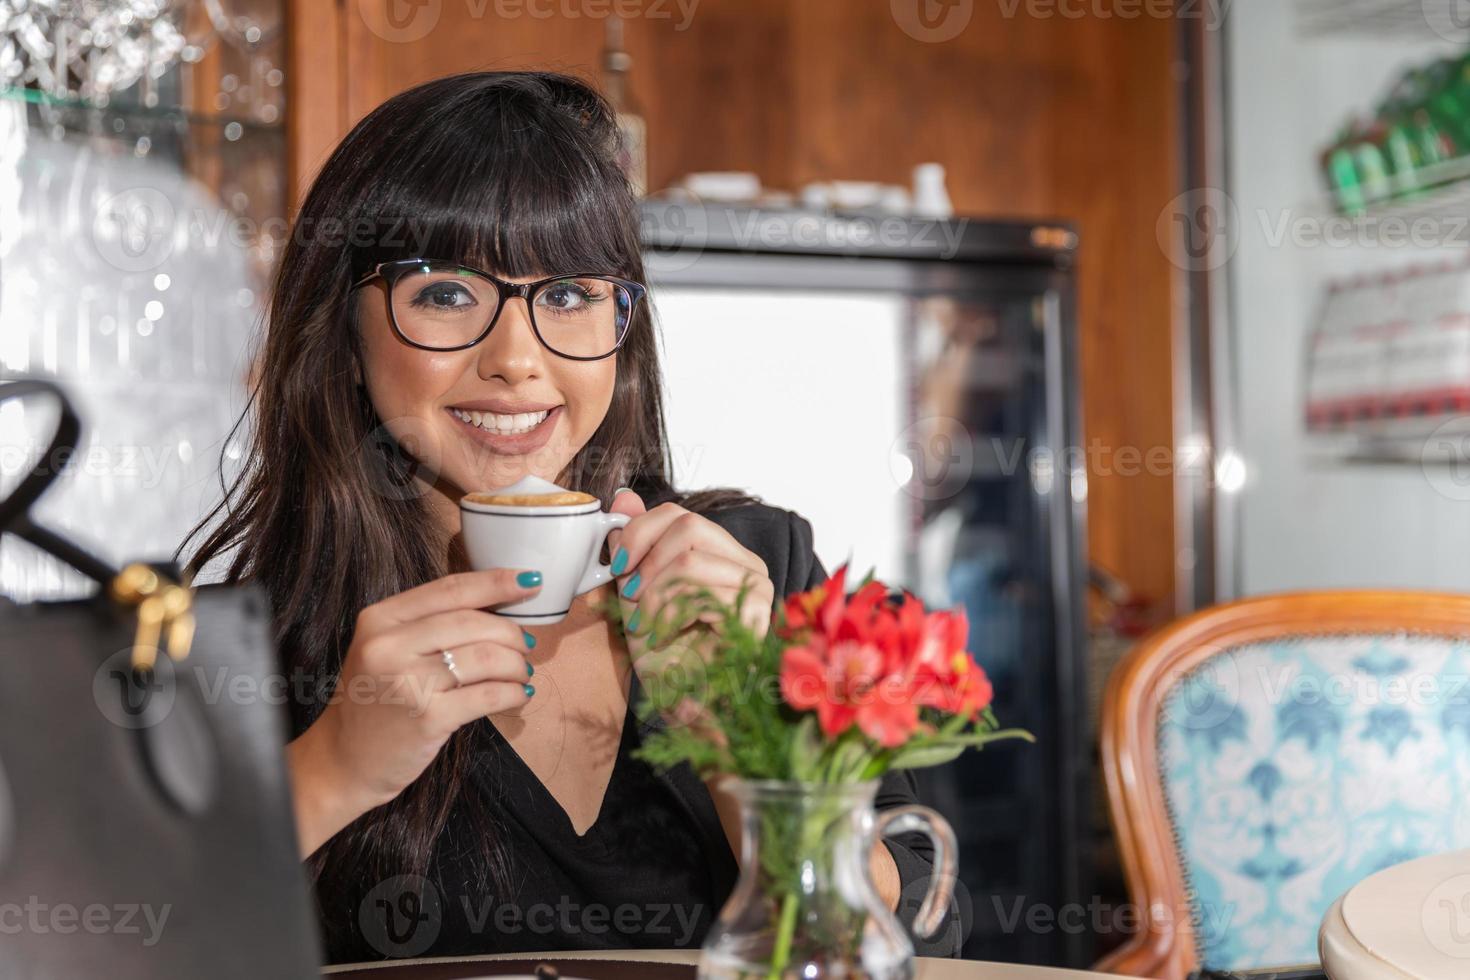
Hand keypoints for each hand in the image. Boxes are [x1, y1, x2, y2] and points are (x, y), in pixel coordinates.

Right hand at [287, 568, 539, 854]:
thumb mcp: (387, 649)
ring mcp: (407, 683)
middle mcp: (389, 646)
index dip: (496, 582)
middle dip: (510, 632)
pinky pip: (487, 696)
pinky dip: (512, 693)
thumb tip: (499, 605)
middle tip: (525, 645)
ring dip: (516, 664)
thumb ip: (431, 623)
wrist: (343, 760)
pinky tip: (518, 695)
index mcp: (380, 619)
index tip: (531, 580)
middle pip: (472, 622)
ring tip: (522, 672)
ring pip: (485, 658)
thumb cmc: (376, 700)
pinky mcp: (427, 718)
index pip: (450, 590)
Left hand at [606, 490, 773, 647]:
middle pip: (689, 526)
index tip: (618, 566)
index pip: (680, 514)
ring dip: (654, 595)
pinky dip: (667, 615)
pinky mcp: (757, 613)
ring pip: (690, 560)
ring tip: (647, 623)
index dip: (640, 532)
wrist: (680, 703)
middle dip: (647, 562)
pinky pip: (698, 593)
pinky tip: (663, 636)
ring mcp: (758, 587)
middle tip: (631, 597)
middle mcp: (748, 563)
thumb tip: (624, 496)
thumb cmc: (664, 653)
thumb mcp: (637, 591)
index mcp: (723, 553)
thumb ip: (635, 545)